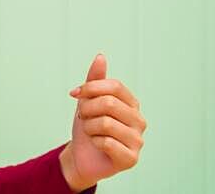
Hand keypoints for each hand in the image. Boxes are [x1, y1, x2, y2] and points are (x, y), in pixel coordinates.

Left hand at [59, 53, 146, 190]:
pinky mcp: (131, 158)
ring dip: (89, 127)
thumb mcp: (88, 99)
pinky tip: (98, 145)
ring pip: (105, 123)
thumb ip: (95, 80)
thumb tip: (100, 56)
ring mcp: (138, 140)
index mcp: (132, 103)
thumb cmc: (88, 126)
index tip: (75, 94)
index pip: (114, 85)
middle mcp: (139, 121)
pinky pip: (106, 142)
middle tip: (84, 117)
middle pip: (108, 102)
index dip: (90, 87)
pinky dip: (94, 142)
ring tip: (91, 132)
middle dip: (87, 109)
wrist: (82, 155)